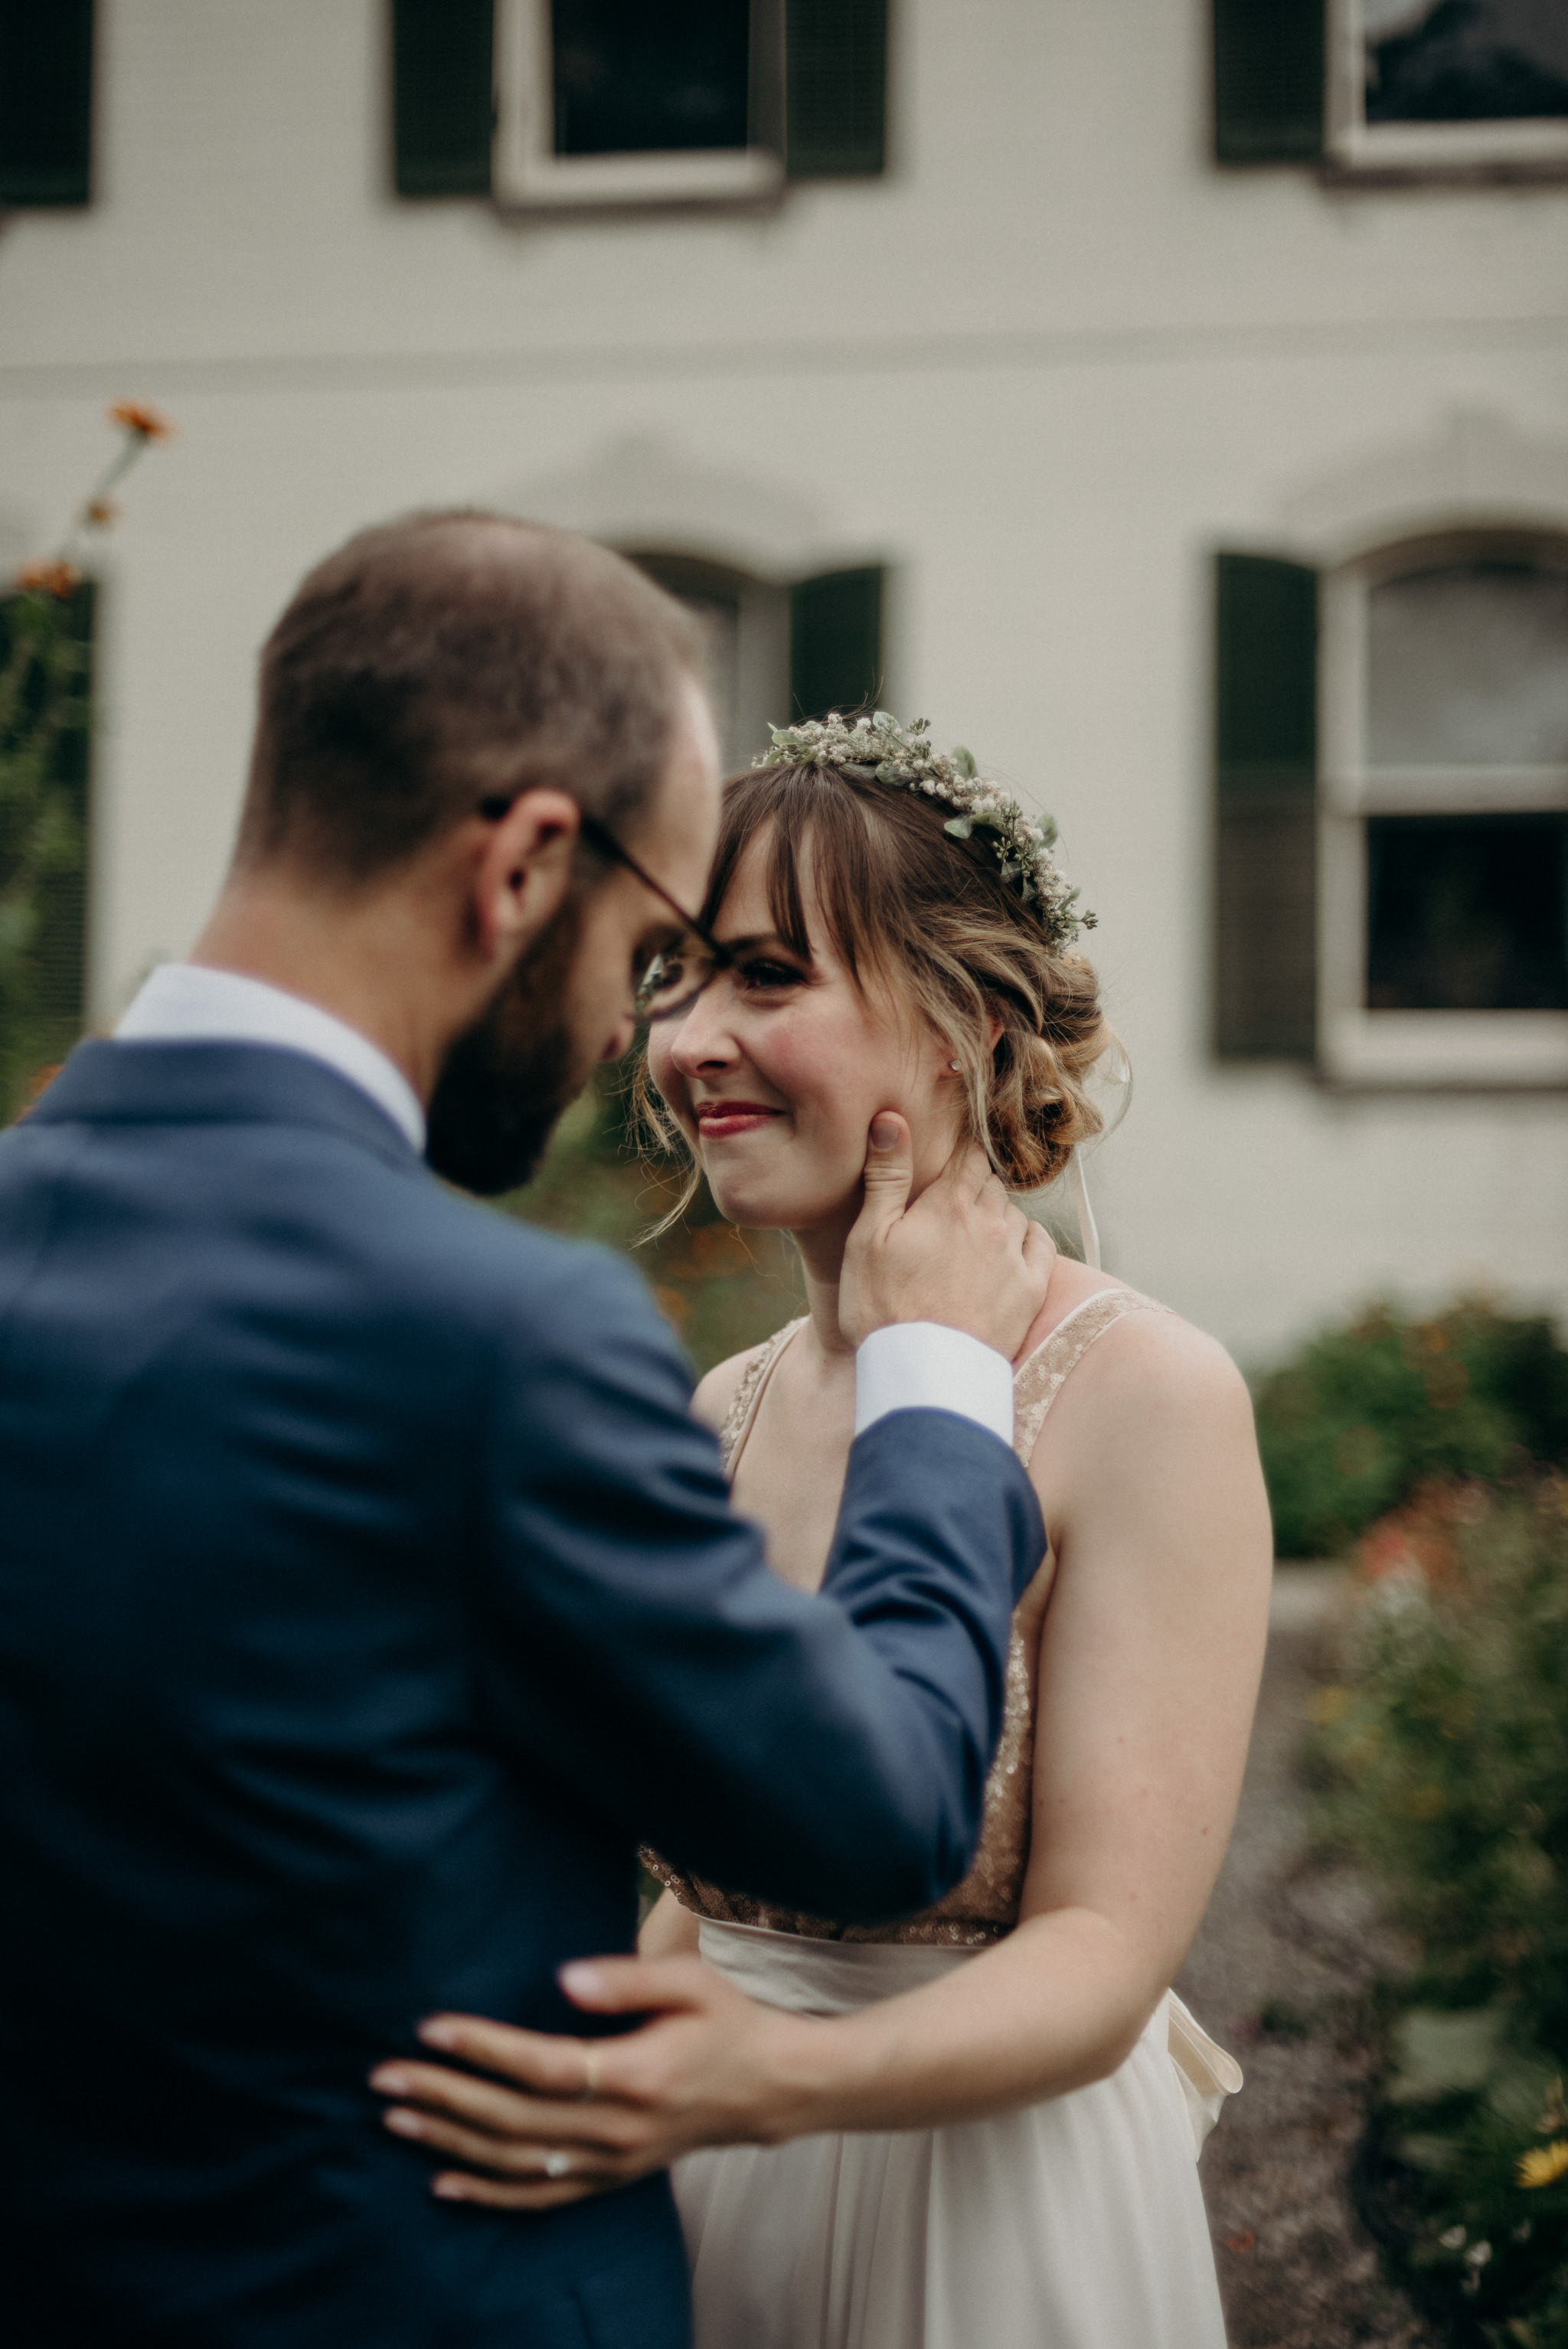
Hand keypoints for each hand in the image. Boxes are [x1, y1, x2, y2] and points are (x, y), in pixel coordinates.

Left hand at [369, 1955, 825, 2213]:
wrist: (770, 2088)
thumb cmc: (726, 2021)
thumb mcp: (689, 1981)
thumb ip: (626, 1976)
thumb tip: (562, 1978)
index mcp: (633, 2075)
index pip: (540, 2065)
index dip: (481, 2048)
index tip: (430, 2025)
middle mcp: (617, 2130)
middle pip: (512, 2120)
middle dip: (442, 2097)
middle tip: (384, 2077)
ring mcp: (612, 2163)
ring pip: (516, 2164)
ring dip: (450, 2144)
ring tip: (397, 2120)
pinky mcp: (611, 2179)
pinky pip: (539, 2198)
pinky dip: (487, 2194)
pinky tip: (444, 2183)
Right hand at [839, 1113, 1054, 1357]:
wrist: (924, 1373)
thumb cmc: (883, 1307)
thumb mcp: (868, 1237)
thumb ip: (886, 1176)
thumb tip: (892, 1118)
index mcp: (948, 1204)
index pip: (968, 1159)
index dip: (961, 1155)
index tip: (954, 1157)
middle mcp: (989, 1222)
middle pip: (991, 1185)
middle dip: (976, 1185)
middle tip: (956, 1200)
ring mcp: (1014, 1256)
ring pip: (1016, 1213)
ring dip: (1000, 1214)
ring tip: (978, 1231)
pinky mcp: (1031, 1290)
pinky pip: (1042, 1245)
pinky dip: (1029, 1239)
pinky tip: (1012, 1248)